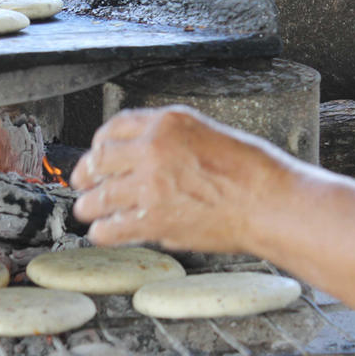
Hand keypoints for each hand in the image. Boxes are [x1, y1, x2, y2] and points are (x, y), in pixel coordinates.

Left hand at [70, 105, 290, 252]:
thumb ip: (172, 142)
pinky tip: (104, 233)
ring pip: (97, 196)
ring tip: (88, 211)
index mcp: (168, 122)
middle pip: (98, 161)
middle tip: (82, 184)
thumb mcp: (209, 134)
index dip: (100, 144)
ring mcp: (150, 185)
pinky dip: (103, 232)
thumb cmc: (254, 172)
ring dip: (89, 206)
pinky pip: (111, 227)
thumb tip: (144, 158)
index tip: (97, 153)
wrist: (271, 204)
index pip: (115, 126)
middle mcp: (153, 149)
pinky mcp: (153, 219)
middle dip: (85, 175)